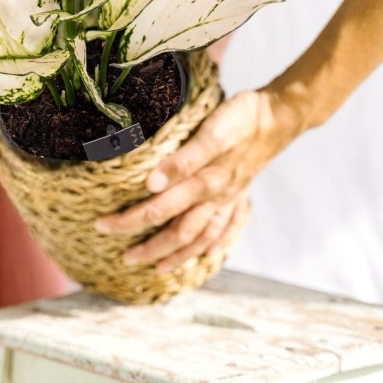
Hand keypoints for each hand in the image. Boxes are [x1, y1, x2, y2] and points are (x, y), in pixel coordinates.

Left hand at [95, 88, 301, 270]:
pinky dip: (215, 244)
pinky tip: (207, 254)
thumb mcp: (211, 132)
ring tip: (159, 268)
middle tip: (124, 259)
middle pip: (177, 231)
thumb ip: (182, 160)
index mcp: (204, 183)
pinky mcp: (240, 191)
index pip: (158, 210)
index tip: (102, 226)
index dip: (129, 221)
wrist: (280, 114)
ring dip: (179, 254)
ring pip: (201, 235)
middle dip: (149, 247)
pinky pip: (226, 226)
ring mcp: (230, 197)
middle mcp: (216, 196)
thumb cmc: (242, 118)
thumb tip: (151, 184)